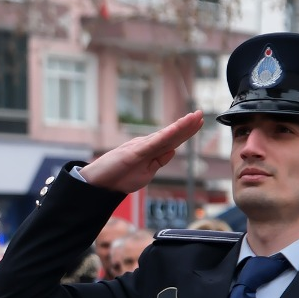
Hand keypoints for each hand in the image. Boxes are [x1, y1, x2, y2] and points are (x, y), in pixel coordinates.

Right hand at [79, 111, 204, 194]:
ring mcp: (140, 147)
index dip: (186, 131)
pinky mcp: (133, 153)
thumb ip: (159, 161)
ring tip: (193, 117)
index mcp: (150, 151)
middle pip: (171, 135)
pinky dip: (166, 135)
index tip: (199, 122)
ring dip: (180, 126)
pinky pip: (153, 143)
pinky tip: (176, 129)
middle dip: (187, 125)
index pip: (172, 140)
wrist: (98, 184)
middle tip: (201, 113)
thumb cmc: (119, 178)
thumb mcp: (145, 173)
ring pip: (164, 136)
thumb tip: (173, 151)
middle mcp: (146, 145)